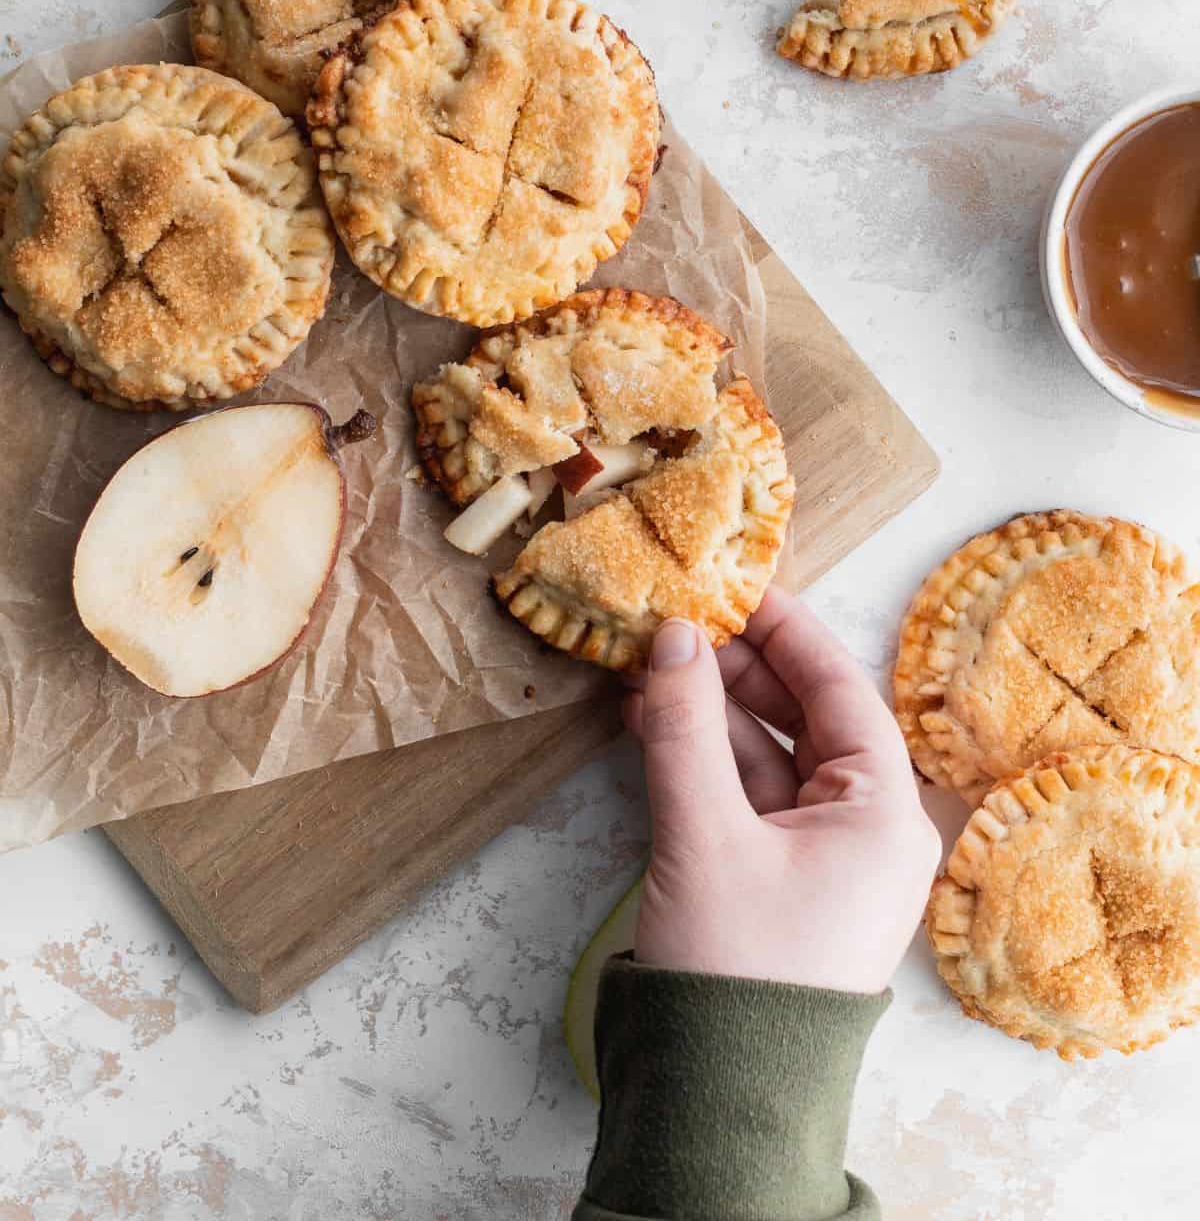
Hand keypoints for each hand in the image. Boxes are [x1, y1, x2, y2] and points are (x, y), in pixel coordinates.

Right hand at [623, 588, 940, 992]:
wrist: (719, 1102)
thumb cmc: (738, 971)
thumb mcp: (706, 834)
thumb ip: (686, 726)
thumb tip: (675, 637)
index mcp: (887, 814)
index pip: (842, 689)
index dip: (786, 630)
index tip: (736, 584)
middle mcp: (868, 829)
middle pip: (806, 716)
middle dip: (738, 666)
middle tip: (677, 620)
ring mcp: (822, 856)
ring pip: (768, 752)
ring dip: (709, 708)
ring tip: (648, 662)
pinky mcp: (778, 880)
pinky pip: (746, 794)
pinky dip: (702, 755)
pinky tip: (651, 717)